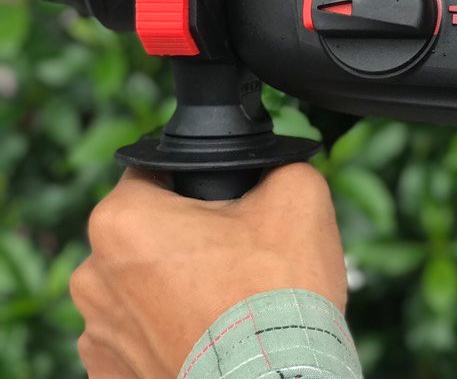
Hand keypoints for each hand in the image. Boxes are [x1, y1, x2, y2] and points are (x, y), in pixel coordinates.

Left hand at [70, 164, 346, 377]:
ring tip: (227, 305)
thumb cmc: (276, 295)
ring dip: (177, 289)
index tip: (232, 207)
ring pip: (143, 287)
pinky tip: (209, 338)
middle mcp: (92, 276)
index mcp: (122, 221)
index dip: (200, 183)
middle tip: (238, 257)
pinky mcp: (110, 376)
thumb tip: (266, 166)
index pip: (156, 172)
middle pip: (148, 233)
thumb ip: (273, 164)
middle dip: (188, 238)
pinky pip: (140, 336)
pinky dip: (170, 333)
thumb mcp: (299, 196)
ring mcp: (96, 334)